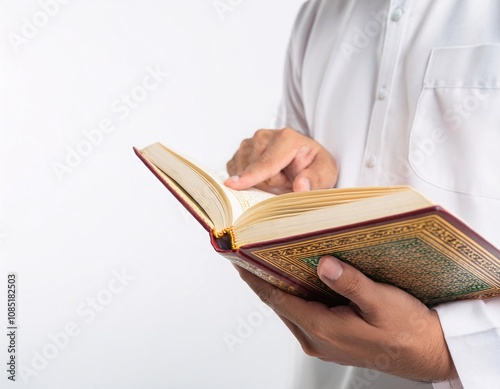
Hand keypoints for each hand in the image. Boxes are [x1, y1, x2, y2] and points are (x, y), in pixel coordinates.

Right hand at [225, 128, 337, 193]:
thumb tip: (301, 186)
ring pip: (243, 173)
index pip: (266, 163)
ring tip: (277, 176)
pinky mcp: (240, 152)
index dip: (250, 176)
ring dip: (259, 182)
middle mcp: (264, 136)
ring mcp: (249, 143)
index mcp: (286, 139)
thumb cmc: (314, 166)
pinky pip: (235, 172)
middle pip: (255, 173)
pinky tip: (263, 175)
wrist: (304, 159)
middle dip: (270, 184)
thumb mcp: (326, 173)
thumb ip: (315, 180)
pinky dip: (248, 179)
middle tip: (287, 180)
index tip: (233, 184)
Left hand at [234, 256, 457, 381]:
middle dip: (264, 277)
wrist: (428, 352)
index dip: (255, 278)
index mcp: (322, 329)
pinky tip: (300, 277)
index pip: (276, 299)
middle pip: (279, 303)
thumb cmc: (407, 330)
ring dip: (280, 285)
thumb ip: (351, 284)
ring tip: (272, 259)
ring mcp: (321, 341)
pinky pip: (303, 313)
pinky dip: (296, 294)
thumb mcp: (381, 303)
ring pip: (290, 308)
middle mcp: (315, 338)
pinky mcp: (330, 339)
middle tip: (255, 251)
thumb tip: (323, 264)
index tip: (239, 259)